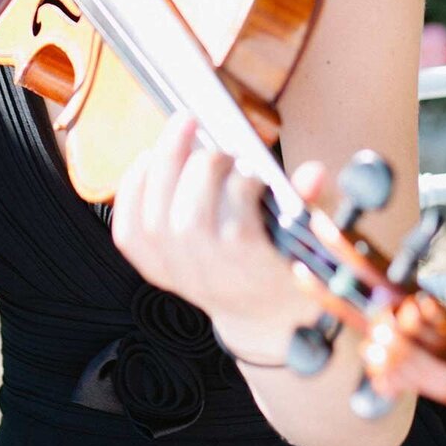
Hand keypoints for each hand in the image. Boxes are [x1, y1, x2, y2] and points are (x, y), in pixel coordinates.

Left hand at [110, 112, 316, 354]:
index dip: (240, 191)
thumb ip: (315, 202)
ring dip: (166, 169)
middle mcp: (215, 283)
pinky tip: (147, 160)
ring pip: (156, 224)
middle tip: (218, 148)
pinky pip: (129, 234)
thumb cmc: (289, 260)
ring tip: (182, 134)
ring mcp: (182, 279)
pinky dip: (132, 193)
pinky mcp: (157, 271)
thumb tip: (313, 174)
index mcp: (261, 277)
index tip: (254, 170)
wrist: (263, 312)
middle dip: (201, 171)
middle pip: (189, 224)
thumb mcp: (315, 235)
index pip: (238, 236)